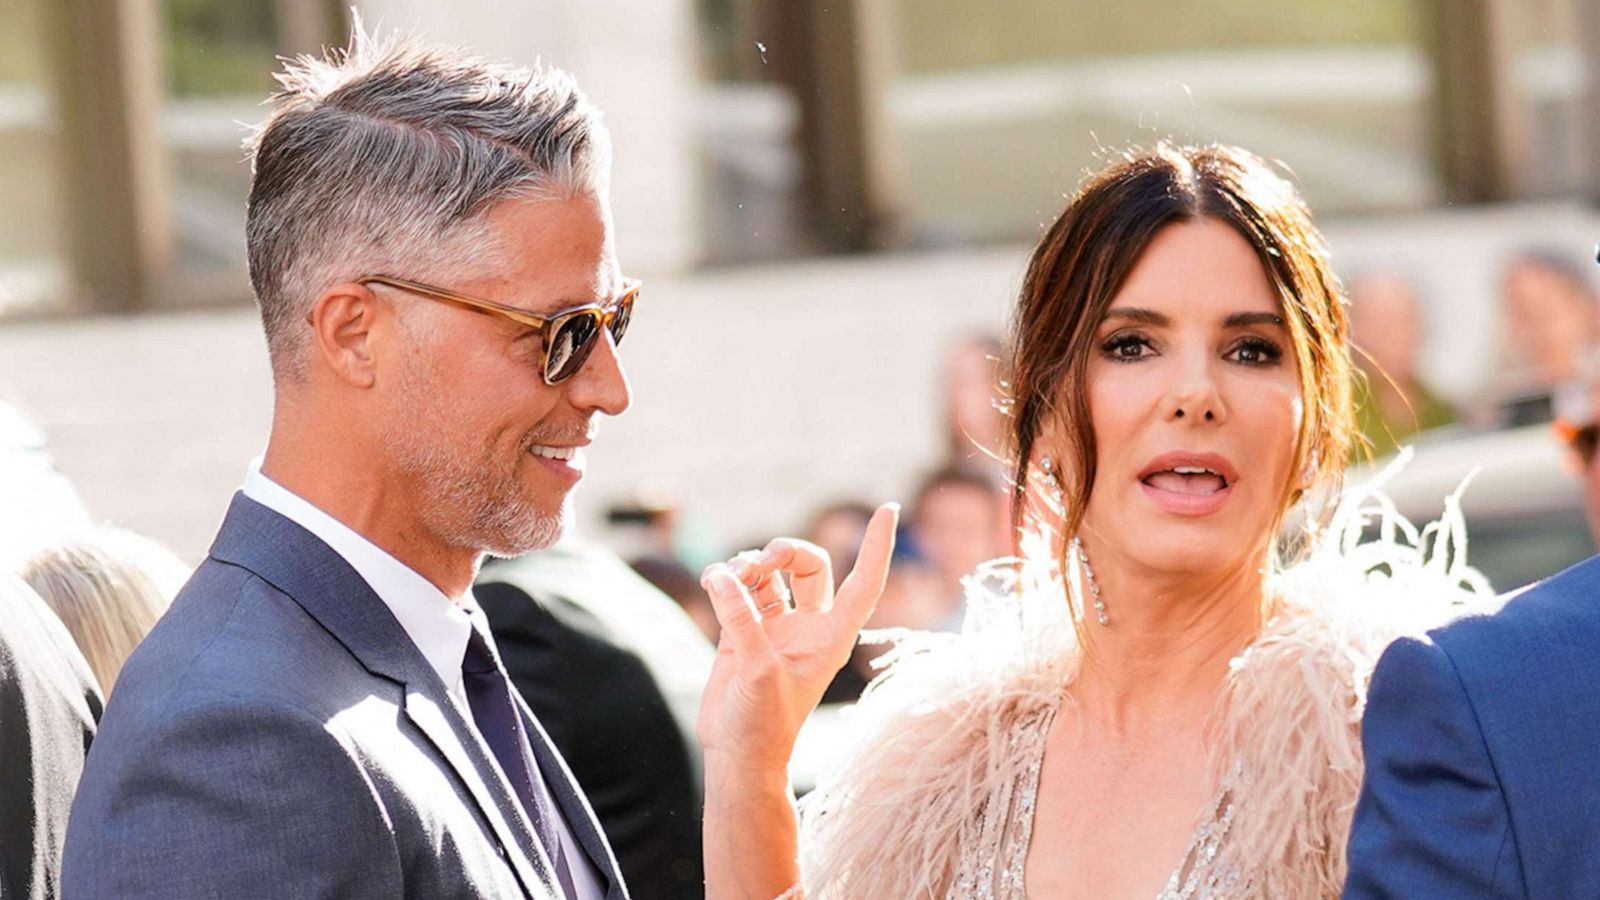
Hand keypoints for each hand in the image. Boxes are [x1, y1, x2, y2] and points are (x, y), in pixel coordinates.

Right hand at [696, 503, 898, 772]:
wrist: (735, 755)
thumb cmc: (763, 724)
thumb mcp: (757, 670)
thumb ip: (741, 620)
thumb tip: (721, 575)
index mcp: (831, 637)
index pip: (864, 582)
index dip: (876, 546)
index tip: (888, 508)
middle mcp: (807, 626)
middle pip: (808, 566)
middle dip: (785, 551)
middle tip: (761, 562)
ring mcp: (774, 627)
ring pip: (768, 574)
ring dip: (747, 566)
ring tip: (727, 579)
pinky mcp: (741, 631)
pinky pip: (737, 589)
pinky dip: (725, 579)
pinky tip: (713, 581)